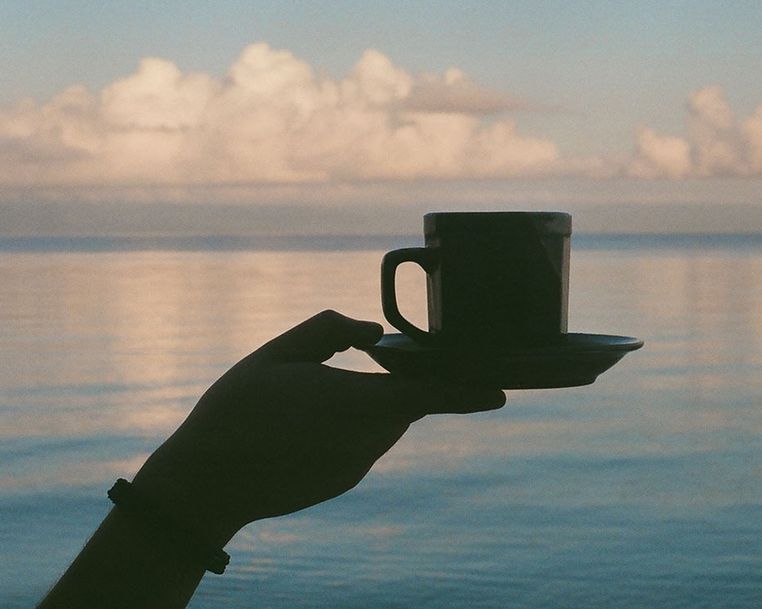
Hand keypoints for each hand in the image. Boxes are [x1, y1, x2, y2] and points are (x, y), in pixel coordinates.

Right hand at [132, 310, 505, 545]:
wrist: (207, 483)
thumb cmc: (238, 411)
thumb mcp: (280, 353)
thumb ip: (331, 330)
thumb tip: (373, 332)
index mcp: (355, 402)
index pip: (430, 395)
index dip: (469, 391)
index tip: (501, 391)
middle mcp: (366, 439)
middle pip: (404, 402)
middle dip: (397, 381)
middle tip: (360, 366)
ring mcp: (357, 464)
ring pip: (382, 422)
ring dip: (367, 403)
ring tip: (310, 398)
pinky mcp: (345, 479)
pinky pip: (362, 443)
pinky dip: (350, 426)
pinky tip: (305, 425)